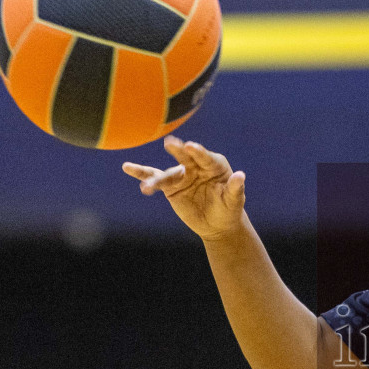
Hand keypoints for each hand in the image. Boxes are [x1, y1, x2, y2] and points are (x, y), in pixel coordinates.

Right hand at [123, 137, 245, 240]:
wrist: (217, 223)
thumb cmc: (229, 209)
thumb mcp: (234, 200)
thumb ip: (236, 188)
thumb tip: (241, 175)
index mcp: (214, 164)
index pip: (205, 157)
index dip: (198, 152)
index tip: (191, 147)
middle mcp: (196, 165)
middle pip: (185, 158)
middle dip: (178, 151)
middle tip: (171, 144)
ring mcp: (182, 174)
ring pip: (167, 174)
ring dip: (156, 180)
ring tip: (147, 188)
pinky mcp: (171, 186)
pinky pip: (154, 178)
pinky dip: (141, 173)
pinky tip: (127, 167)